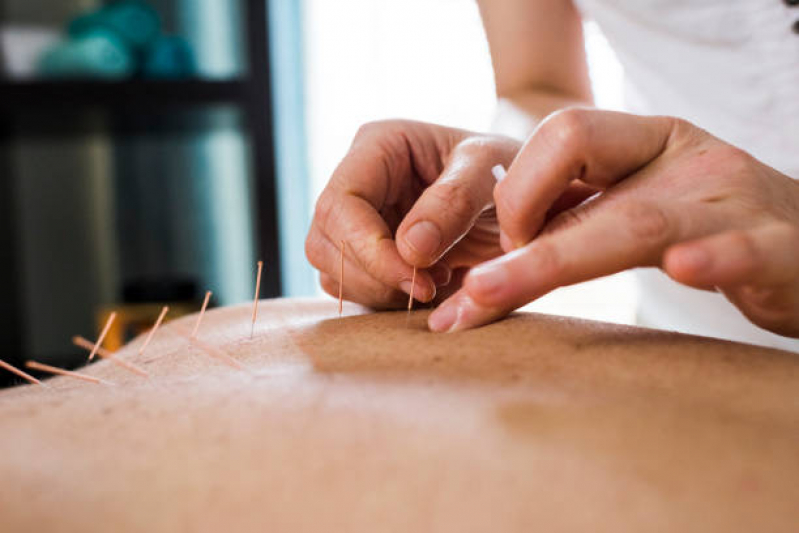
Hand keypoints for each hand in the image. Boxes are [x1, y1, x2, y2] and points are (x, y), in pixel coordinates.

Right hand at [305, 120, 520, 307]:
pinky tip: (432, 287)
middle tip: (430, 287)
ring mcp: (360, 221)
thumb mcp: (491, 172)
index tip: (417, 278)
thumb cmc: (509, 170)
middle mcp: (359, 183)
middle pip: (324, 242)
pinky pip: (355, 289)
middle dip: (372, 276)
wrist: (528, 200)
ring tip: (438, 280)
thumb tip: (409, 248)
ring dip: (380, 292)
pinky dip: (388, 301)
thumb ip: (454, 201)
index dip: (368, 248)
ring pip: (332, 271)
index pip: (340, 204)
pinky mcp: (369, 255)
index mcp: (378, 147)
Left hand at [429, 109, 798, 336]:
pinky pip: (746, 249)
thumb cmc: (715, 232)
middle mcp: (687, 162)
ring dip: (561, 259)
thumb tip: (490, 261)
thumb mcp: (642, 213)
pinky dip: (715, 259)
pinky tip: (684, 268)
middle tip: (470, 292)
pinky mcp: (782, 251)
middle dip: (515, 227)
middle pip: (584, 170)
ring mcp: (734, 203)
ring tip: (498, 290)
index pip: (564, 134)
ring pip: (642, 222)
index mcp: (649, 144)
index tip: (503, 252)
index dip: (519, 190)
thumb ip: (578, 225)